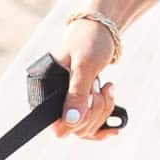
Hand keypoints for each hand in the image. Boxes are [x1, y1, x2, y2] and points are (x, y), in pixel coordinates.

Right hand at [41, 9, 128, 138]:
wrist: (100, 30)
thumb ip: (76, 94)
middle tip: (102, 87)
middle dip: (95, 111)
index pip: (55, 124)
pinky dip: (103, 125)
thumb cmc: (89, 41)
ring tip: (108, 88)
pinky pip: (89, 127)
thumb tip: (71, 122)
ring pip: (85, 129)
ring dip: (102, 112)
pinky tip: (116, 126)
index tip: (91, 97)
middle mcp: (52, 100)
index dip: (76, 120)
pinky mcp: (80, 105)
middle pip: (74, 129)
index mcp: (44, 89)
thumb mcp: (84, 66)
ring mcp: (67, 104)